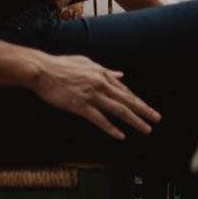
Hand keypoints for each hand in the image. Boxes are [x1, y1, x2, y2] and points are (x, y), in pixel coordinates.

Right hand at [29, 50, 157, 139]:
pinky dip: (111, 128)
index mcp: (102, 74)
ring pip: (119, 110)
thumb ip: (104, 70)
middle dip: (144, 110)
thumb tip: (120, 74)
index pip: (124, 90)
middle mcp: (100, 85)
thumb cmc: (59, 65)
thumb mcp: (85, 63)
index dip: (137, 100)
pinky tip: (120, 135)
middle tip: (157, 119)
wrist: (40, 69)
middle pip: (127, 100)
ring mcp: (92, 96)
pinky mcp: (80, 106)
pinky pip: (100, 119)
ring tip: (146, 129)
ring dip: (135, 121)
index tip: (146, 108)